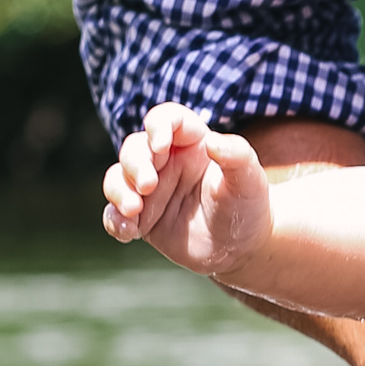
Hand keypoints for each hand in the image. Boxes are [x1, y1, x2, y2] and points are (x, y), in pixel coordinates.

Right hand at [103, 103, 271, 275]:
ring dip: (119, 191)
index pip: (167, 119)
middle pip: (134, 147)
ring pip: (117, 178)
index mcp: (191, 142)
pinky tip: (128, 232)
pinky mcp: (141, 217)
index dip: (158, 125)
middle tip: (148, 186)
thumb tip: (214, 140)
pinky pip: (114, 214)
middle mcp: (165, 161)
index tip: (160, 144)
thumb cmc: (247, 205)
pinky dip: (115, 221)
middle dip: (134, 164)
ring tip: (134, 210)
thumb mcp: (250, 180)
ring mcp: (149, 189)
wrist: (242, 247)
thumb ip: (237, 156)